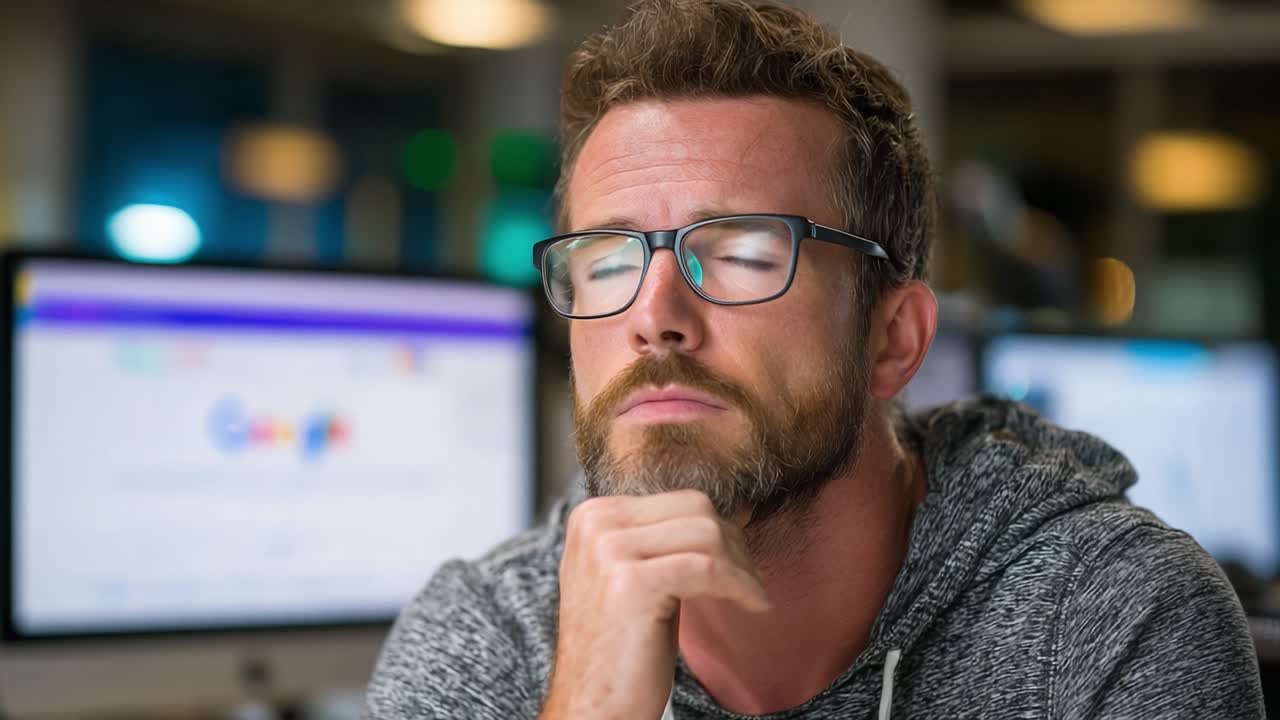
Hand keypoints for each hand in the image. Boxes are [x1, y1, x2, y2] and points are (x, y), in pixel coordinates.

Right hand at [539, 490, 770, 719]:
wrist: (592, 706)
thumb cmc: (622, 649)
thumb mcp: (641, 578)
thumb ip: (672, 540)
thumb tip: (741, 510)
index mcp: (593, 515)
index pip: (681, 500)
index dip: (723, 531)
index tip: (743, 564)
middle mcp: (595, 524)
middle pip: (697, 509)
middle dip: (735, 545)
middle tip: (748, 584)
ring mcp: (608, 550)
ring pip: (707, 533)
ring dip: (742, 567)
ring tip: (750, 597)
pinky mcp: (631, 582)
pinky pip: (708, 567)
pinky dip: (740, 586)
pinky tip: (754, 606)